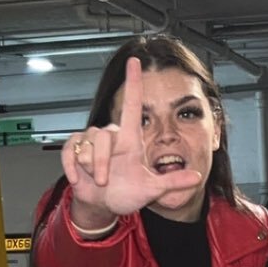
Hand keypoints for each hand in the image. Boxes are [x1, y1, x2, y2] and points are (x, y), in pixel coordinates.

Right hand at [62, 58, 202, 225]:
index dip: (133, 82)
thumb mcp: (151, 189)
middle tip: (105, 181)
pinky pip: (70, 151)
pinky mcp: (75, 150)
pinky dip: (72, 167)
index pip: (132, 103)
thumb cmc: (126, 193)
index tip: (135, 61)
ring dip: (90, 168)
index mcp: (130, 139)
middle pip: (101, 135)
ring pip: (87, 145)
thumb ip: (172, 183)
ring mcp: (91, 143)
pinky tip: (78, 179)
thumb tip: (197, 177)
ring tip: (97, 180)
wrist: (103, 205)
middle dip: (101, 163)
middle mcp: (111, 137)